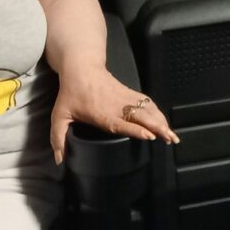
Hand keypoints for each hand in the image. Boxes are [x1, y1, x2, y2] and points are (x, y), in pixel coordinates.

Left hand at [49, 66, 179, 163]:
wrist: (82, 68)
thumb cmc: (72, 93)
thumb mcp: (60, 116)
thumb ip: (58, 139)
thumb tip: (59, 160)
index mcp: (103, 114)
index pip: (123, 123)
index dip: (138, 130)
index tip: (151, 136)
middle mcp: (118, 106)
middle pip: (143, 116)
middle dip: (159, 127)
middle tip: (170, 140)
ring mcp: (126, 99)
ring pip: (149, 110)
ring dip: (162, 121)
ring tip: (171, 134)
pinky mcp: (129, 93)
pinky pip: (147, 103)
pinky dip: (158, 112)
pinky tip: (163, 120)